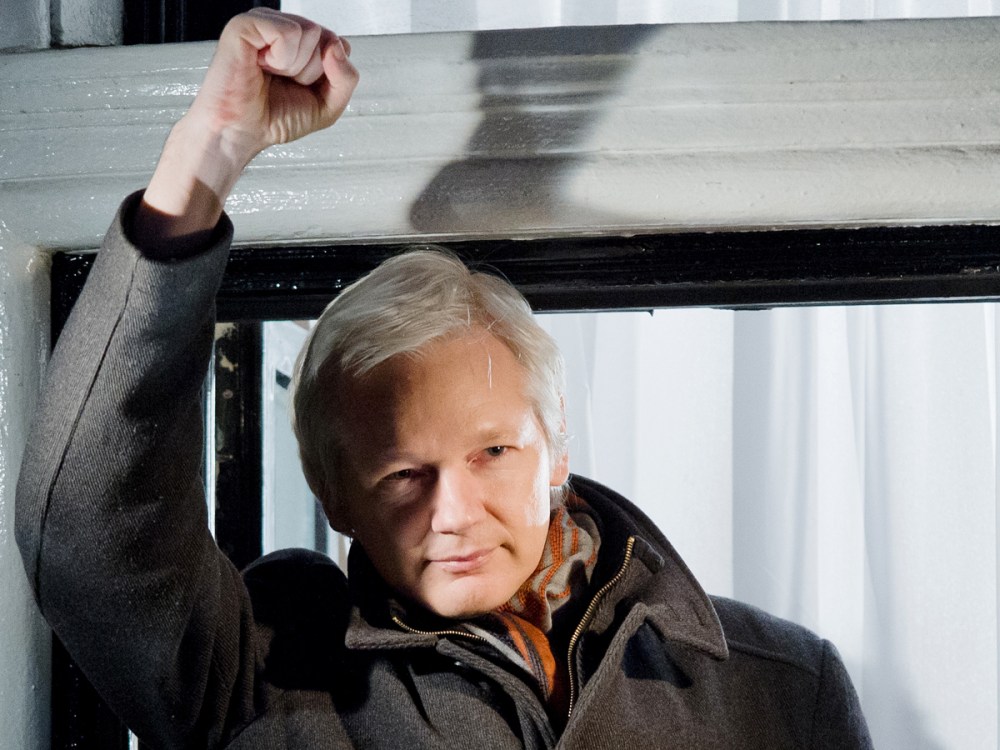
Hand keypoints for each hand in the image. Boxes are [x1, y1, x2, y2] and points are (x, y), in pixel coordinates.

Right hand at [191, 8, 357, 164]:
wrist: (241, 133)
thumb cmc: (274, 118)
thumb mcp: (327, 106)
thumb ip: (346, 78)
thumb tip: (337, 46)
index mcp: (300, 43)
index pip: (338, 45)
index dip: (326, 75)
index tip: (300, 88)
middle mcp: (282, 28)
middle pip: (327, 38)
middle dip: (311, 71)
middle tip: (282, 83)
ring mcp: (264, 23)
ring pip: (311, 31)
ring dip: (294, 66)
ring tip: (270, 75)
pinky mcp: (246, 24)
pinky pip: (288, 32)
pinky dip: (280, 59)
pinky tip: (260, 66)